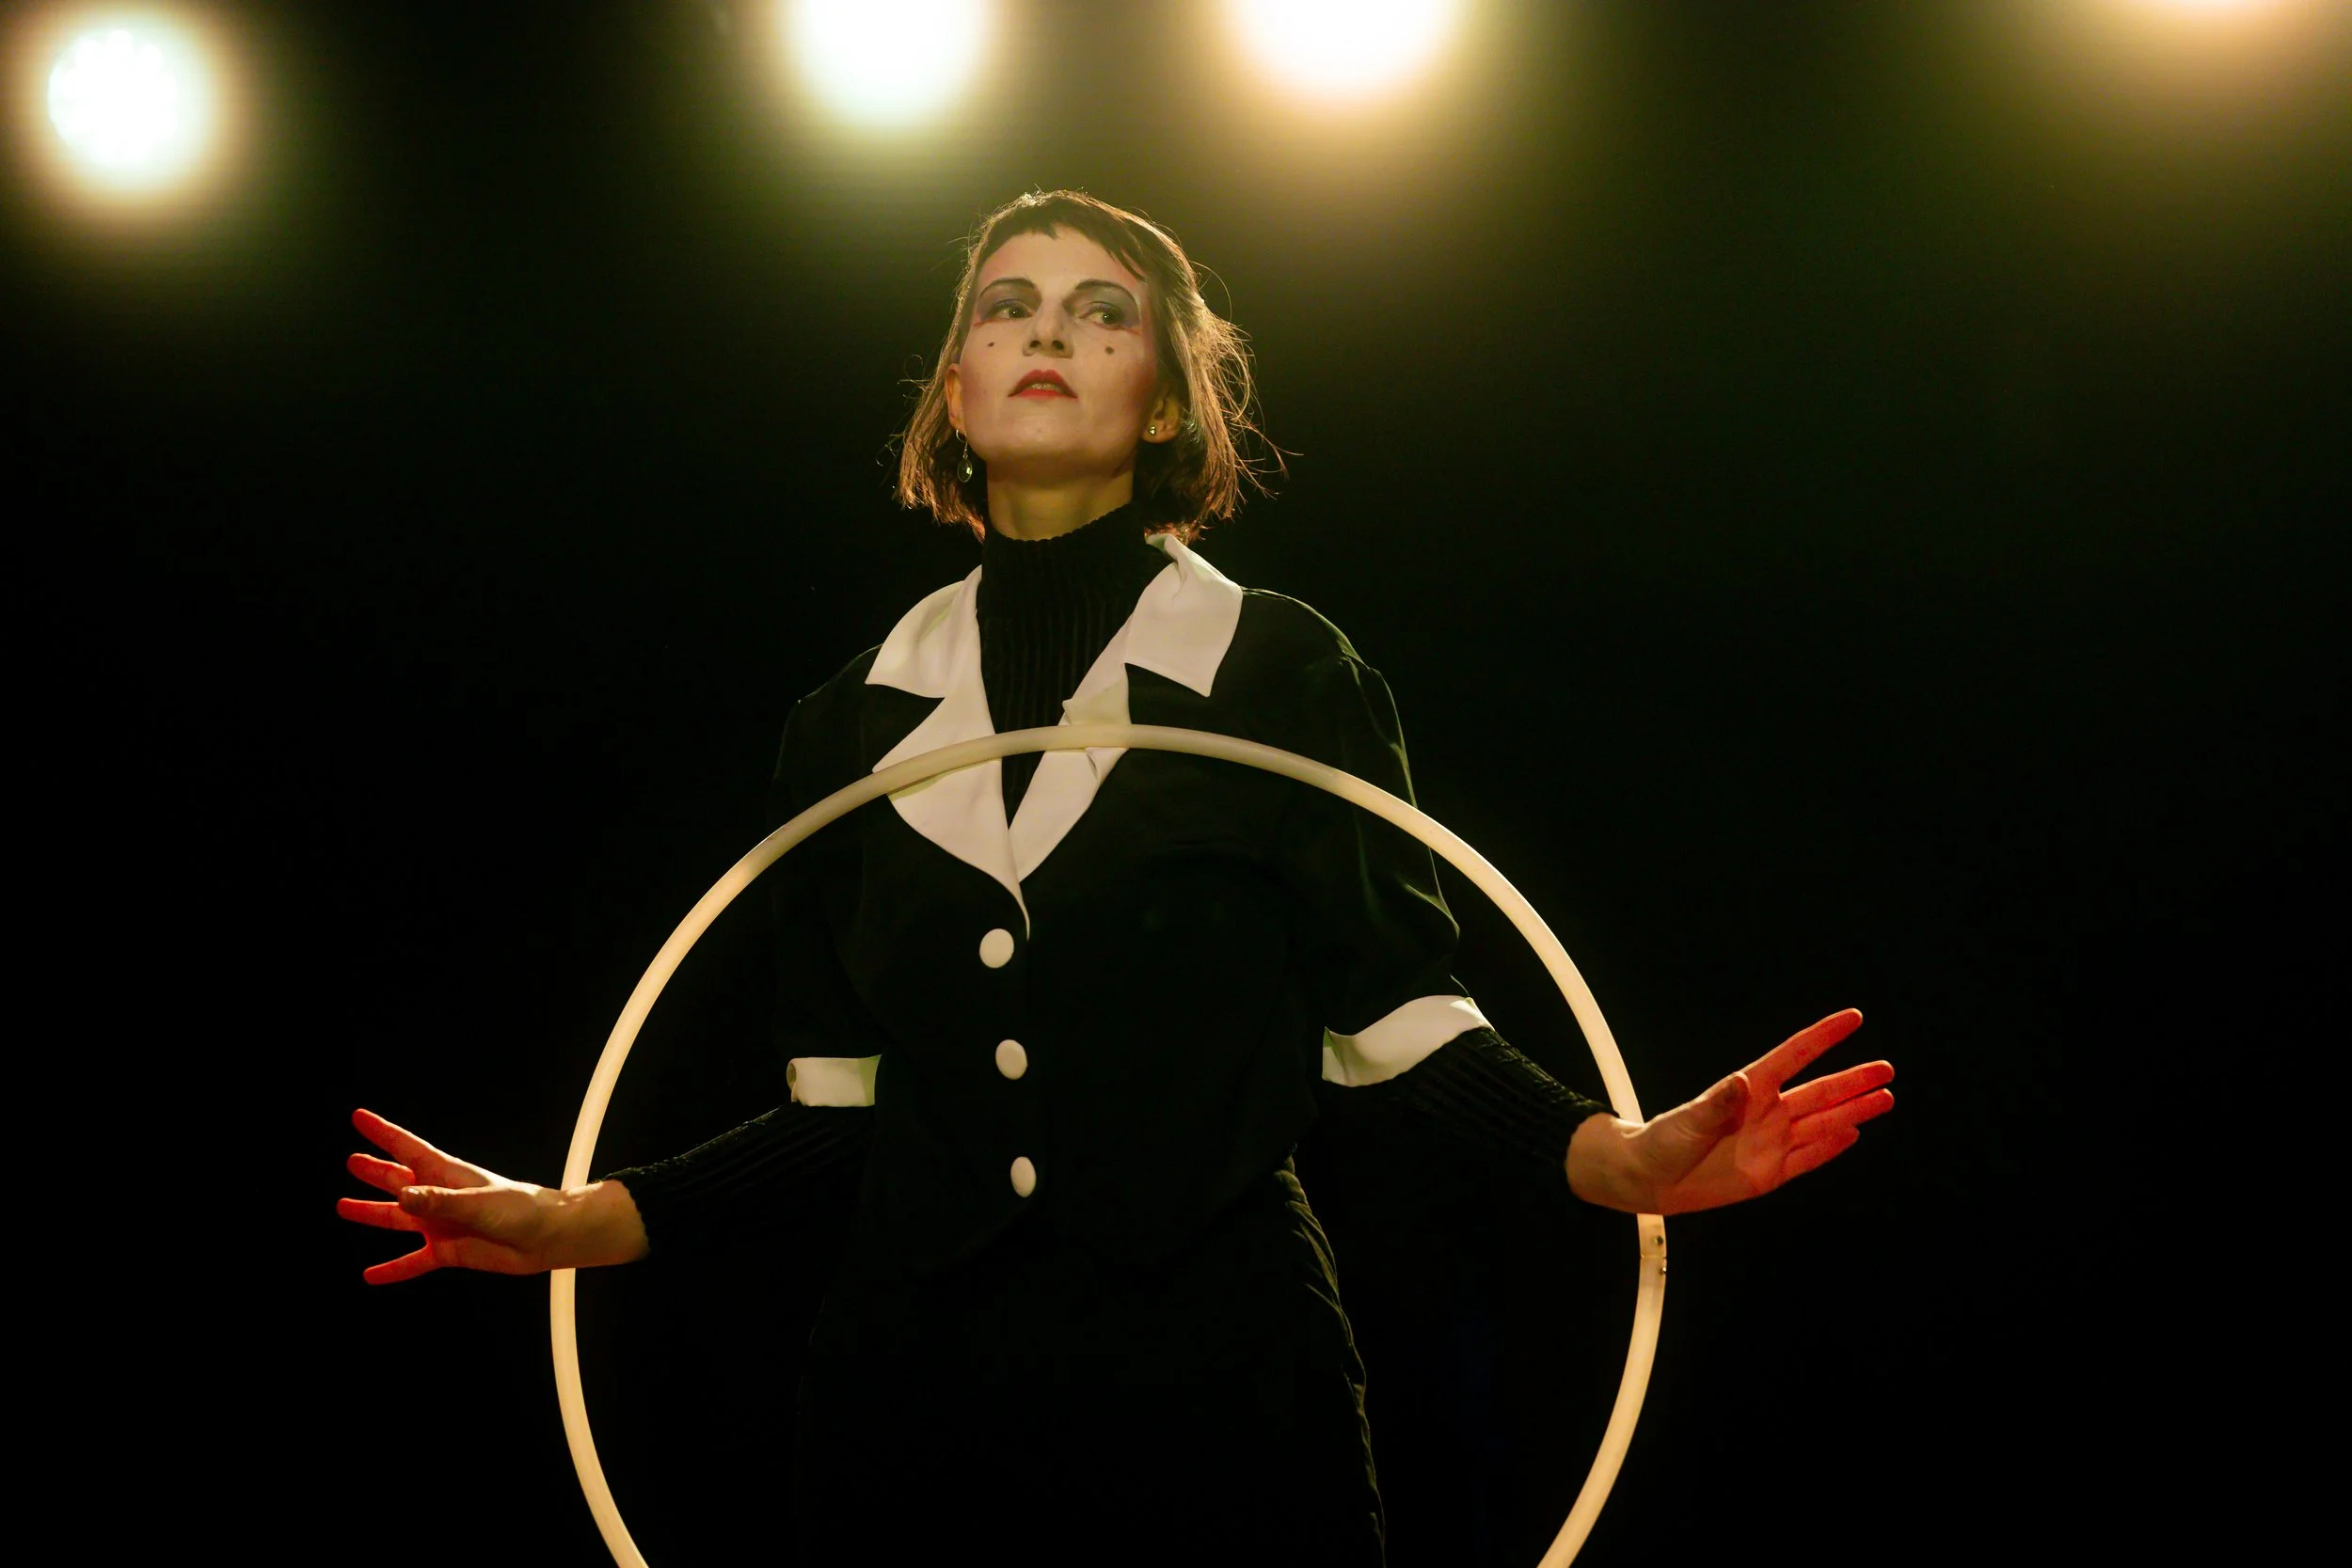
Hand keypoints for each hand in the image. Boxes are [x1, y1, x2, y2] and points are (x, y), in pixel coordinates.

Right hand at [336, 1108, 646, 1284]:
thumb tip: (402, 1197)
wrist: (546, 1238)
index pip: (408, 1149)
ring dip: (372, 1213)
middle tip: (352, 1161)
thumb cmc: (521, 1209)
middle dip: (375, 1171)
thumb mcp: (477, 1203)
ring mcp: (442, 1224)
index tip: (359, 1117)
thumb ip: (439, 1202)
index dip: (383, 1133)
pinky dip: (393, 1269)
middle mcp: (440, 1197)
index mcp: (448, 1174)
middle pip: (398, 1180)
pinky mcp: (447, 1251)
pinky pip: (413, 1261)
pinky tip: (371, 1275)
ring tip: (344, 1207)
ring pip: (398, 1218)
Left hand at [1567, 1009, 1892, 1214]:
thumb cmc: (1662, 1142)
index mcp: (1748, 1091)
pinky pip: (1809, 1157)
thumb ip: (1718, 1103)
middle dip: (1853, 1080)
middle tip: (1886, 1068)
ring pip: (1822, 1123)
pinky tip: (1854, 1131)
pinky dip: (1832, 1146)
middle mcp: (1765, 1113)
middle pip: (1819, 1092)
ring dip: (1853, 1110)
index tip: (1852, 1019)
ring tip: (1884, 1097)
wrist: (1649, 1179)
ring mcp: (1771, 1142)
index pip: (1793, 1056)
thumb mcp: (1688, 1121)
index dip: (1823, 1037)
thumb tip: (1742, 1083)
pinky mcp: (1770, 1172)